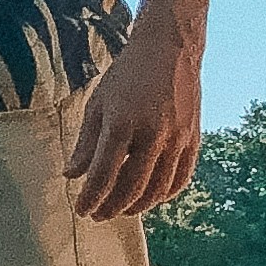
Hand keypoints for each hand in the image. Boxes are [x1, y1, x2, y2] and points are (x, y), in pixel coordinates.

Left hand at [64, 23, 203, 220]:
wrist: (169, 50)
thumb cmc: (127, 75)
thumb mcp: (97, 104)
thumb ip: (86, 143)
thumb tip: (71, 175)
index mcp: (122, 123)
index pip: (104, 174)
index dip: (91, 197)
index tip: (81, 209)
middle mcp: (153, 134)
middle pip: (131, 187)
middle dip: (112, 207)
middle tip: (98, 215)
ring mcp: (177, 138)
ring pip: (158, 188)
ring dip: (138, 205)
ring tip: (121, 210)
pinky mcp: (194, 138)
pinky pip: (181, 177)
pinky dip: (165, 194)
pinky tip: (151, 198)